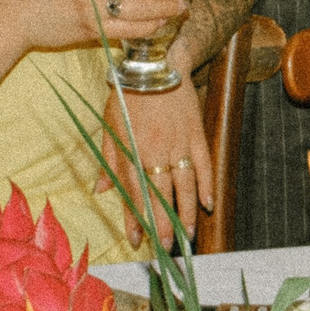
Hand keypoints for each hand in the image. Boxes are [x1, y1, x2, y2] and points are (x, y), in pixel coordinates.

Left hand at [97, 81, 210, 247]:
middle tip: (166, 247)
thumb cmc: (127, 94)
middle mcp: (154, 150)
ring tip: (187, 234)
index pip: (133, 192)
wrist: (156, 64)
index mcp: (130, 149)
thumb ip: (108, 160)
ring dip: (185, 212)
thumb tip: (101, 190)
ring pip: (184, 185)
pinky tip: (208, 204)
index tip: (137, 240)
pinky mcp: (196, 132)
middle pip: (160, 195)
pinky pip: (203, 164)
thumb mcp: (109, 125)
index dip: (135, 218)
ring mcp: (178, 142)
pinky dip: (207, 185)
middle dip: (163, 224)